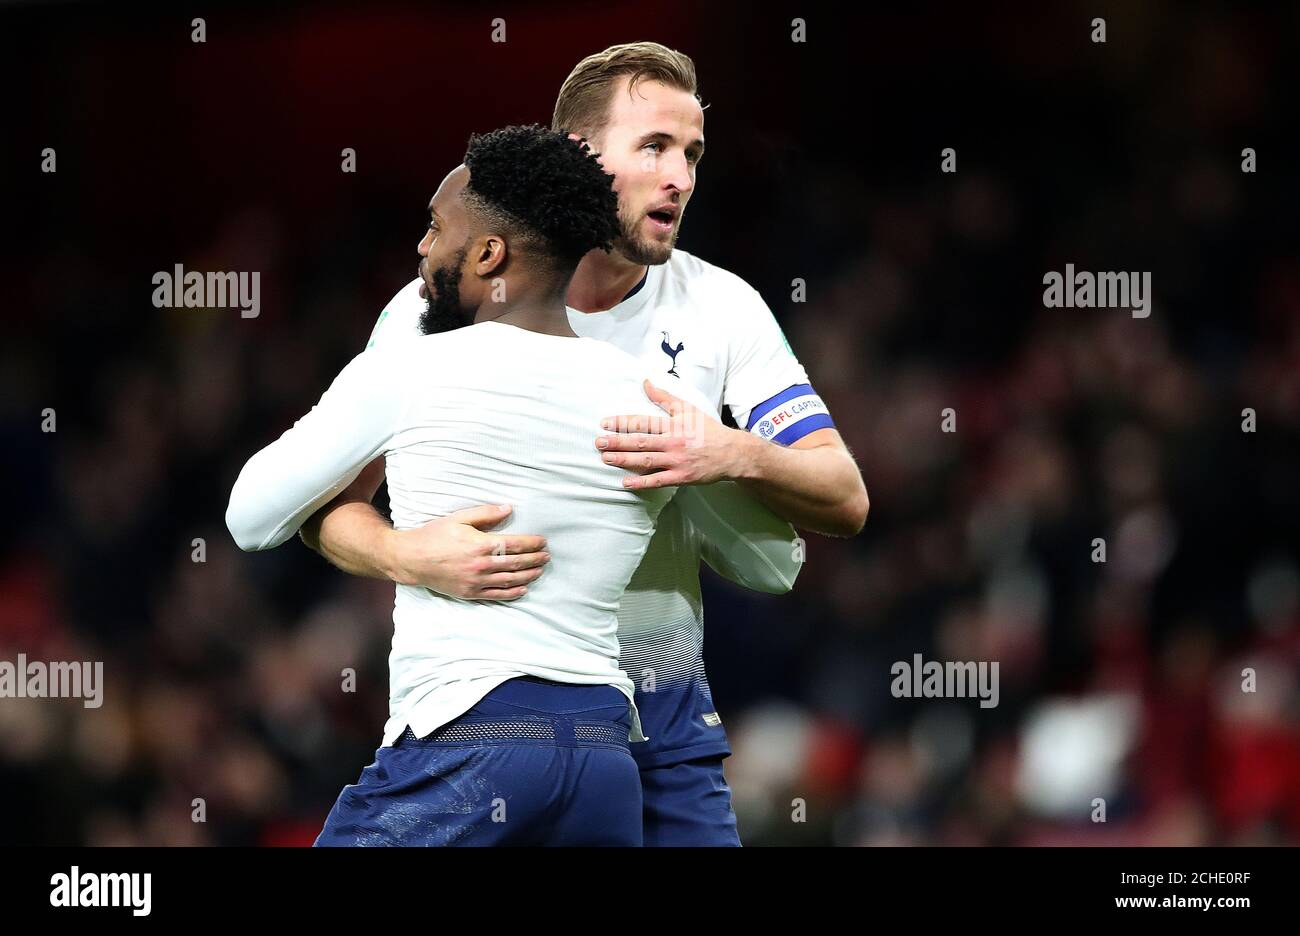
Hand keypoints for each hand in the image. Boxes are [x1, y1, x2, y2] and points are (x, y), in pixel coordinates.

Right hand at [384, 504, 548, 599]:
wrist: (411, 559)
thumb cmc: (434, 535)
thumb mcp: (458, 518)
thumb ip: (485, 514)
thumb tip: (508, 509)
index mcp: (480, 544)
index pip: (515, 544)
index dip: (532, 544)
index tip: (543, 542)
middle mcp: (481, 565)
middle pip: (516, 563)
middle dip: (535, 559)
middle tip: (546, 556)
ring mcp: (476, 581)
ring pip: (510, 580)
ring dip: (528, 575)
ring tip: (540, 570)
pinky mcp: (470, 592)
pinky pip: (496, 595)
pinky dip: (512, 593)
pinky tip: (523, 589)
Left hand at [595, 380, 752, 489]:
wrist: (732, 453)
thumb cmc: (708, 430)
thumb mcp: (688, 409)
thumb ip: (664, 397)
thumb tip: (645, 382)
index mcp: (674, 424)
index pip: (644, 422)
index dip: (623, 422)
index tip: (605, 423)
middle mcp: (674, 442)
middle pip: (641, 442)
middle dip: (618, 442)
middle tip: (599, 442)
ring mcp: (677, 461)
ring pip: (646, 461)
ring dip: (624, 460)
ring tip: (606, 458)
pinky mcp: (681, 477)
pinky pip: (658, 481)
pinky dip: (641, 483)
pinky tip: (625, 482)